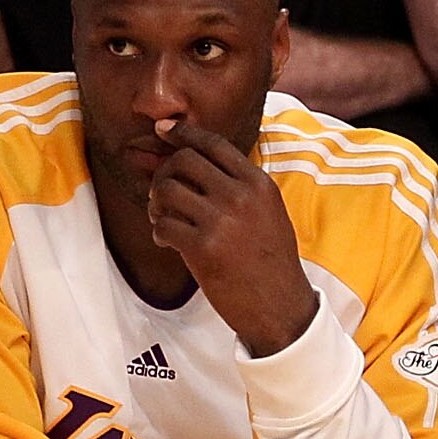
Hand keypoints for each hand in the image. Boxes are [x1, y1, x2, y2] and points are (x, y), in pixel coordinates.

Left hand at [145, 127, 318, 355]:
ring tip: (164, 219)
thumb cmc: (271, 261)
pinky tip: (169, 243)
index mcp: (259, 185)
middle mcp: (240, 197)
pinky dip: (159, 232)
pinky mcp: (203, 247)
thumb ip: (240, 187)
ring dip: (156, 203)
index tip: (164, 131)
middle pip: (183, 161)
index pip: (214, 144)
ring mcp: (221, 221)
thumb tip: (193, 162)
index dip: (183, 134)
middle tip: (162, 193)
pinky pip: (162, 225)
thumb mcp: (269, 214)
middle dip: (164, 173)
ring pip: (166, 190)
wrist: (281, 307)